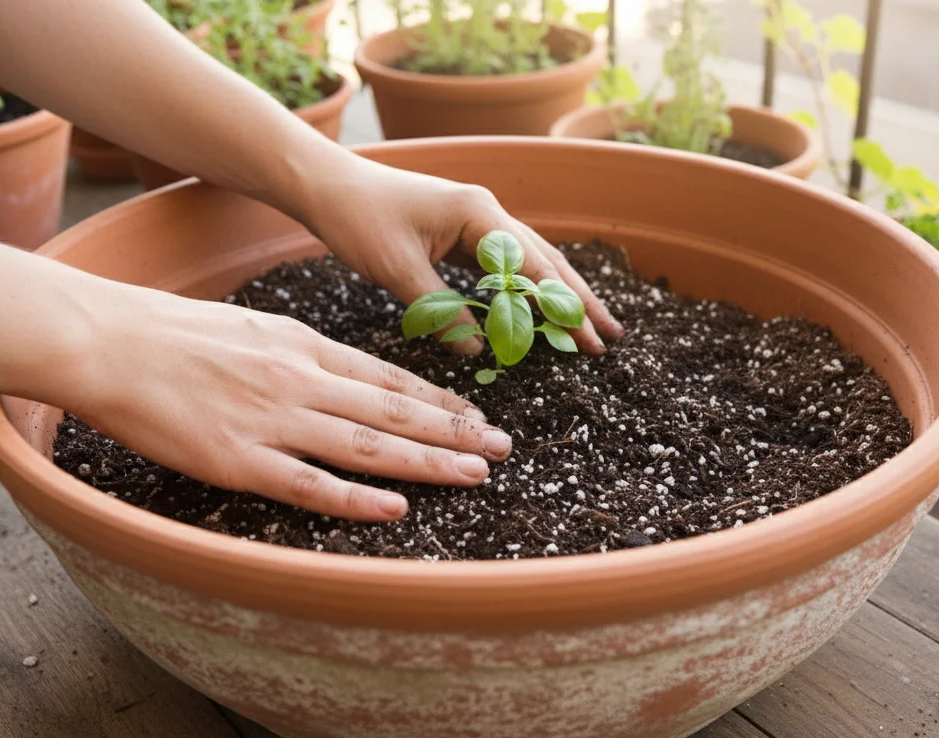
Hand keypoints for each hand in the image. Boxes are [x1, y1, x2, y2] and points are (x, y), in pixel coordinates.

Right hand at [69, 288, 513, 520]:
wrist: (106, 341)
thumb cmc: (170, 332)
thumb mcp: (251, 326)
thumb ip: (298, 353)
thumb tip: (340, 372)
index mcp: (302, 346)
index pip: (387, 376)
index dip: (437, 399)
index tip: (476, 415)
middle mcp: (300, 380)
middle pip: (393, 409)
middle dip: (455, 430)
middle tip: (503, 447)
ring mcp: (272, 420)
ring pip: (367, 444)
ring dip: (427, 461)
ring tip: (475, 474)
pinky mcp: (238, 460)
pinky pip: (308, 485)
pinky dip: (354, 499)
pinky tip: (394, 508)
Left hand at [299, 155, 624, 354]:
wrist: (328, 184)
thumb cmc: (358, 219)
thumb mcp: (397, 271)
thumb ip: (440, 312)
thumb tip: (476, 351)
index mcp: (478, 214)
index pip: (533, 268)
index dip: (562, 308)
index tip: (586, 340)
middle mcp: (488, 212)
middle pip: (547, 261)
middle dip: (579, 301)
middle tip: (610, 339)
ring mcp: (478, 219)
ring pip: (533, 261)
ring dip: (561, 294)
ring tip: (591, 326)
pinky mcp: (464, 230)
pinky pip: (507, 263)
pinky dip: (529, 287)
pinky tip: (542, 308)